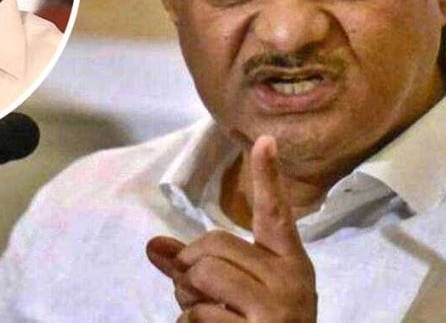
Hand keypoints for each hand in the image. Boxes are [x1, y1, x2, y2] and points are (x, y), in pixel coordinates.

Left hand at [147, 136, 316, 321]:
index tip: (266, 140)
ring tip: (209, 316)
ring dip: (187, 298)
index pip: (276, 214)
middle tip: (201, 294)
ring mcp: (278, 309)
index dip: (268, 177)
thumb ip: (194, 269)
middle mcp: (292, 281)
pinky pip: (198, 314)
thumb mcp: (235, 297)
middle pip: (213, 244)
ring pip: (202, 273)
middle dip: (190, 268)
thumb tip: (154, 247)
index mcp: (291, 264)